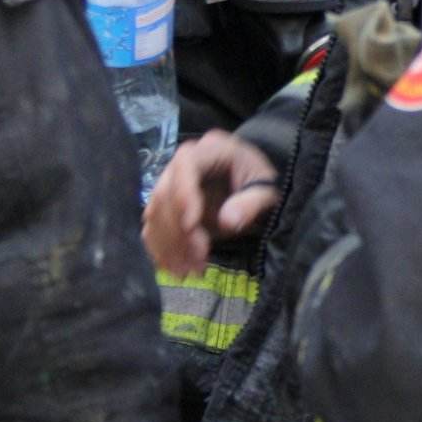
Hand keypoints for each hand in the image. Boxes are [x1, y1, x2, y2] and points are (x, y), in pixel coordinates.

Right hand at [143, 130, 279, 276]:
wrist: (252, 184)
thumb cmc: (260, 181)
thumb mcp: (268, 189)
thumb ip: (252, 202)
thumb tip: (228, 221)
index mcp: (210, 149)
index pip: (185, 165)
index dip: (184, 195)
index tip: (191, 226)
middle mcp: (183, 163)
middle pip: (165, 193)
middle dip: (177, 232)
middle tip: (196, 261)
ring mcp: (170, 184)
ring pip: (155, 214)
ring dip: (168, 246)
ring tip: (187, 272)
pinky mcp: (165, 206)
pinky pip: (152, 227)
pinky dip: (161, 250)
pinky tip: (174, 269)